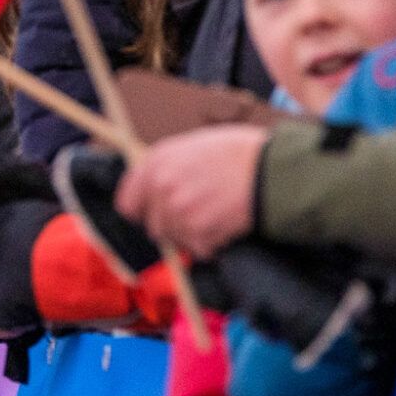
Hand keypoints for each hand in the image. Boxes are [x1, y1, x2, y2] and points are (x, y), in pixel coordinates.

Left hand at [115, 125, 267, 258]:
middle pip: (153, 226)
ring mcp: (178, 212)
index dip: (141, 210)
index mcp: (156, 162)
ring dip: (192, 235)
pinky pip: (198, 249)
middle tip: (197, 213)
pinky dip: (211, 244)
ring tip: (214, 215)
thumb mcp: (192, 146)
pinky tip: (225, 224)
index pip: (127, 202)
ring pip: (175, 239)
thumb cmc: (237, 152)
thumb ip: (168, 168)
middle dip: (172, 224)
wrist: (268, 169)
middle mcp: (161, 188)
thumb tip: (155, 188)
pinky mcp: (198, 234)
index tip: (151, 214)